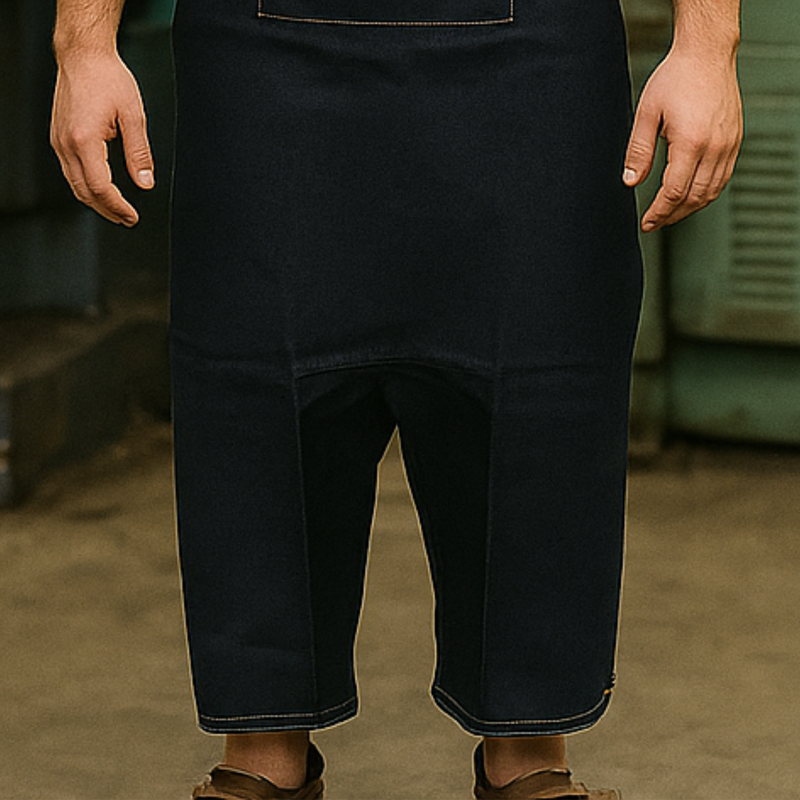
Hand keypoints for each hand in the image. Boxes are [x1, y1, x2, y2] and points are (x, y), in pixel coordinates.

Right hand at [50, 52, 153, 225]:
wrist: (83, 55)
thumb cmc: (108, 78)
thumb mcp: (134, 116)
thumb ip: (140, 153)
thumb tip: (145, 183)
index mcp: (85, 140)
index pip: (101, 188)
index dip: (118, 207)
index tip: (133, 216)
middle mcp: (66, 143)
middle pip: (85, 192)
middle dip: (107, 210)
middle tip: (128, 219)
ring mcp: (58, 141)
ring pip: (75, 185)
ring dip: (96, 202)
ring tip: (117, 210)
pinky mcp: (58, 137)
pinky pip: (70, 172)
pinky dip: (86, 187)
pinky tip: (101, 191)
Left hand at [623, 47, 742, 231]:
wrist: (707, 54)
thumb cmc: (676, 78)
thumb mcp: (646, 114)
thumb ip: (638, 152)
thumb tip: (630, 182)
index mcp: (691, 142)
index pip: (673, 192)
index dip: (658, 213)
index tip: (646, 223)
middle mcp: (715, 147)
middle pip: (694, 198)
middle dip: (672, 216)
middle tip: (654, 223)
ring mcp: (728, 145)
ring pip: (711, 192)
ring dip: (689, 208)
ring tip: (669, 214)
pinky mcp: (735, 141)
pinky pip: (723, 178)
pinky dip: (706, 194)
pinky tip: (690, 196)